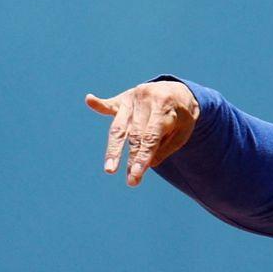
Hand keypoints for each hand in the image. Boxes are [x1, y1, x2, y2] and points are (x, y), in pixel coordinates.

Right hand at [85, 80, 199, 185]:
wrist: (178, 90)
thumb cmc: (181, 116)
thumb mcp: (183, 132)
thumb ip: (165, 147)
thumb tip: (148, 165)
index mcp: (164, 108)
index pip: (151, 137)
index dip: (143, 157)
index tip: (137, 175)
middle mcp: (146, 100)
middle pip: (134, 135)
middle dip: (131, 159)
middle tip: (131, 181)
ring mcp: (133, 98)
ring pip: (119, 126)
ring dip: (113, 149)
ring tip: (109, 168)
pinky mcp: (123, 98)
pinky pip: (110, 104)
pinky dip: (99, 105)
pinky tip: (90, 100)